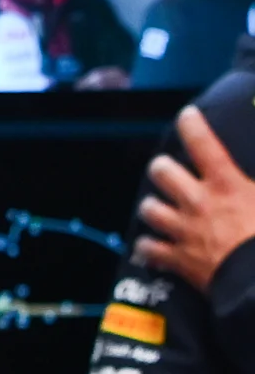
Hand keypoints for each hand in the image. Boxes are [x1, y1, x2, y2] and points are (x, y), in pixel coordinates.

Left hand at [134, 106, 254, 292]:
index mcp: (227, 184)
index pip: (204, 144)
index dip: (192, 125)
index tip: (187, 116)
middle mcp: (198, 202)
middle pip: (161, 171)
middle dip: (162, 168)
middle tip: (168, 170)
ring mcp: (183, 230)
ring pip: (149, 208)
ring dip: (152, 207)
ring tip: (158, 207)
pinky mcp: (177, 258)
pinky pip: (148, 248)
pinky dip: (147, 247)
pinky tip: (150, 246)